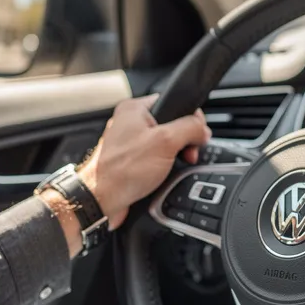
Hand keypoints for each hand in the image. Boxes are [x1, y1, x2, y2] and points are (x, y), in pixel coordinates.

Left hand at [77, 94, 210, 229]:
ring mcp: (130, 143)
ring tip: (174, 166)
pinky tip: (164, 175)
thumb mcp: (165, 142)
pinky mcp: (131, 161)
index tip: (197, 134)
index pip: (174, 103)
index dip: (191, 119)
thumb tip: (203, 128)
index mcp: (135, 109)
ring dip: (176, 156)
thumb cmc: (122, 171)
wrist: (101, 200)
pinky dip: (165, 167)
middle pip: (172, 125)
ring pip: (166, 144)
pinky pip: (157, 159)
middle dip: (185, 141)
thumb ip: (189, 128)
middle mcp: (130, 123)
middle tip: (188, 154)